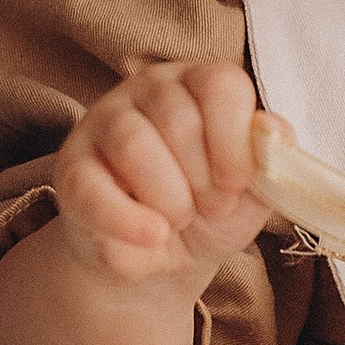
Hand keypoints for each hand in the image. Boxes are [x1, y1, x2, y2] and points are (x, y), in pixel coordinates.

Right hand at [54, 62, 268, 293]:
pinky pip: (93, 188)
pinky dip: (128, 220)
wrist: (163, 261)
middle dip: (204, 180)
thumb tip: (274, 130)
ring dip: (170, 199)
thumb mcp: (253, 190)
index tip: (238, 183)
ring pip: (135, 145)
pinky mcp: (70, 166)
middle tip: (209, 208)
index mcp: (199, 83)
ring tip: (178, 221)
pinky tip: (152, 236)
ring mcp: (104, 122)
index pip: (220, 84)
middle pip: (179, 119)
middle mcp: (150, 89)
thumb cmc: (210, 211)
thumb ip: (270, 158)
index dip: (233, 139)